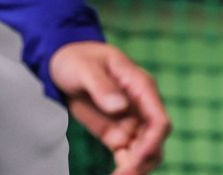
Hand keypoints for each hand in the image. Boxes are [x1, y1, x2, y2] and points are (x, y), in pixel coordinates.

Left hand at [49, 42, 168, 174]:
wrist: (63, 63)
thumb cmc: (77, 59)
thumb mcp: (84, 68)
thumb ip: (101, 86)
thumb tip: (119, 106)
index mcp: (140, 86)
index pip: (158, 119)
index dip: (153, 141)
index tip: (137, 156)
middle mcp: (140, 107)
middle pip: (155, 141)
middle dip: (143, 161)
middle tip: (122, 174)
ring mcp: (130, 121)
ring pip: (144, 152)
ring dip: (135, 168)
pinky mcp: (117, 133)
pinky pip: (127, 156)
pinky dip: (124, 168)